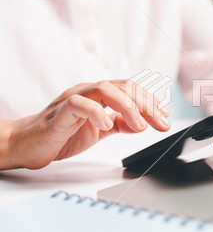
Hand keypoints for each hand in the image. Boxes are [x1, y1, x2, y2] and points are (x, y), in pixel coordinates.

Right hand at [3, 80, 169, 168]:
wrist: (28, 144)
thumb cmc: (63, 134)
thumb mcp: (100, 130)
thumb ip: (120, 124)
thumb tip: (142, 123)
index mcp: (99, 95)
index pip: (130, 90)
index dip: (150, 101)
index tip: (165, 117)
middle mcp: (88, 91)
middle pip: (123, 87)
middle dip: (147, 105)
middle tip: (161, 123)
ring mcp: (73, 98)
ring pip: (105, 89)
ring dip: (128, 107)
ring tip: (140, 125)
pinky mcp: (60, 112)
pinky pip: (79, 104)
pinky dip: (96, 112)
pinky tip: (106, 125)